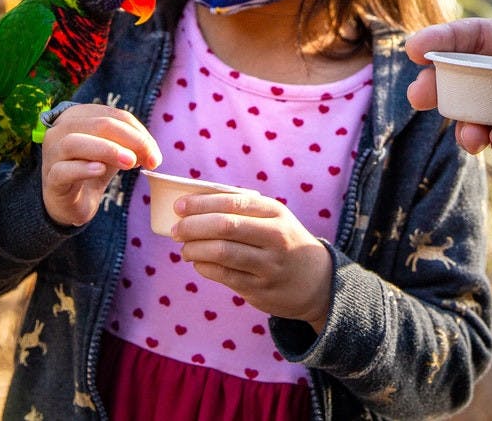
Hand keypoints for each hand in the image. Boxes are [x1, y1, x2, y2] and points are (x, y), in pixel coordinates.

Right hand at [40, 104, 161, 226]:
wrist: (70, 203)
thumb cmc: (93, 170)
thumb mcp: (115, 154)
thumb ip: (132, 147)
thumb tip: (152, 153)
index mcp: (79, 116)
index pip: (114, 115)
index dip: (139, 132)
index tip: (155, 155)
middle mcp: (60, 130)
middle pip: (99, 124)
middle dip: (130, 139)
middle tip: (150, 159)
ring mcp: (51, 154)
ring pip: (75, 142)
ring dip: (108, 150)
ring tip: (130, 162)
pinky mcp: (50, 179)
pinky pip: (63, 170)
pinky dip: (83, 168)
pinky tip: (100, 170)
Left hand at [171, 191, 333, 331]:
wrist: (316, 280)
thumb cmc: (283, 242)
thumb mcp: (274, 219)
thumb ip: (242, 209)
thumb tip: (195, 204)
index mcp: (276, 212)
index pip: (233, 202)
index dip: (202, 203)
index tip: (179, 206)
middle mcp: (275, 237)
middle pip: (225, 227)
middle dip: (193, 226)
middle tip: (176, 230)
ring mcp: (269, 265)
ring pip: (222, 252)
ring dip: (195, 249)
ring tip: (184, 248)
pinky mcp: (260, 289)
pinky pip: (224, 275)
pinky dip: (204, 267)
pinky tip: (198, 262)